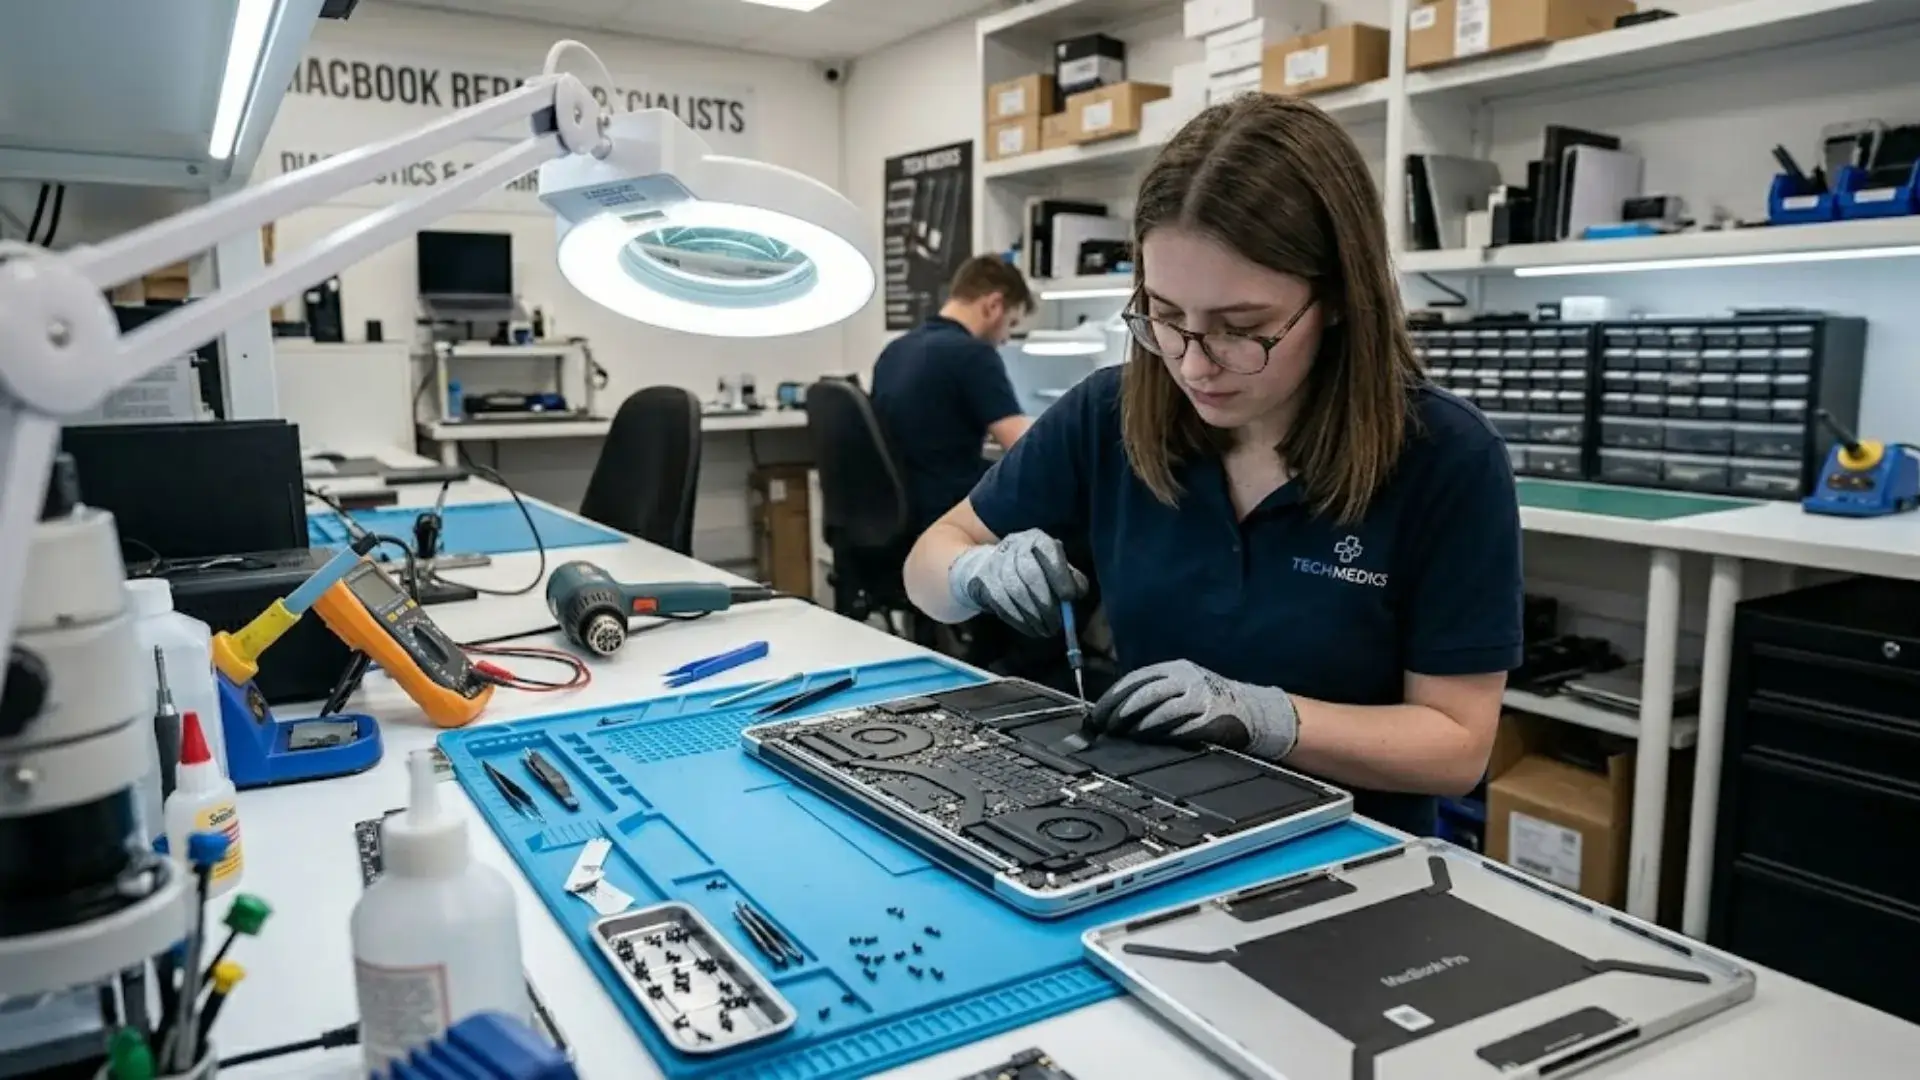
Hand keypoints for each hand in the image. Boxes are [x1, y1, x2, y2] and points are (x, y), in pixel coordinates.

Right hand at [947, 529, 1087, 636]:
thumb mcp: (1053, 567)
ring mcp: (995, 563)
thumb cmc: (1032, 569)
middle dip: (1046, 602)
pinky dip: (1019, 621)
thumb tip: (1078, 593)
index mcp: (1036, 538)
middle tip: (1057, 624)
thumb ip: (1070, 578)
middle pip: (1030, 573)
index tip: (1070, 597)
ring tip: (1046, 630)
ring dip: (1033, 616)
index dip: (1060, 575)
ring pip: (1015, 592)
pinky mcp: (983, 581)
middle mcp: (1014, 546)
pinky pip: (1002, 605)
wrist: (987, 566)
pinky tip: (1031, 629)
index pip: (1049, 551)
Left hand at [1087, 660, 1298, 759]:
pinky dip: (1160, 732)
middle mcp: (1185, 677)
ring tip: (1119, 734)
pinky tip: (1145, 739)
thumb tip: (1114, 712)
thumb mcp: (1180, 688)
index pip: (1135, 679)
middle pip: (1143, 691)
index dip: (1113, 697)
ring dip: (1135, 722)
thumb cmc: (1208, 702)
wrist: (1252, 711)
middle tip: (1103, 726)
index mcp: (1175, 668)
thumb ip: (1153, 695)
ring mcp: (1198, 695)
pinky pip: (1179, 724)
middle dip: (1119, 710)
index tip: (1097, 714)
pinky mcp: (1209, 715)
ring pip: (1159, 707)